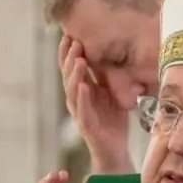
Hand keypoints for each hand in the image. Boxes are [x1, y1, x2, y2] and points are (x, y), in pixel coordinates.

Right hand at [59, 36, 132, 173]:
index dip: (68, 51)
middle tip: (73, 40)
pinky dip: (82, 97)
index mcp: (81, 90)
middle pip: (67, 75)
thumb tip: (108, 51)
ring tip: (79, 60)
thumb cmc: (112, 120)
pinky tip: (84, 86)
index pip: (70, 67)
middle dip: (69, 57)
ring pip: (72, 90)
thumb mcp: (110, 92)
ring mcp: (79, 112)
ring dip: (74, 74)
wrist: (114, 149)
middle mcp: (76, 99)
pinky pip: (82, 109)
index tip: (70, 33)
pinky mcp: (86, 125)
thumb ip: (105, 75)